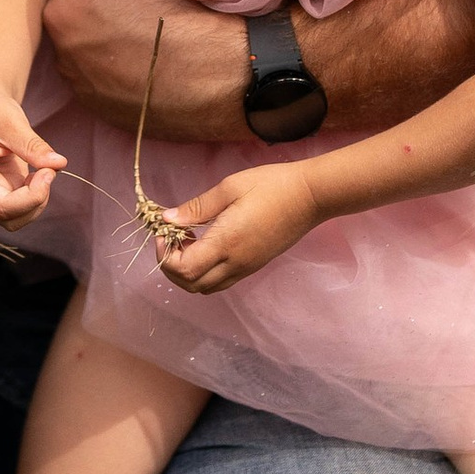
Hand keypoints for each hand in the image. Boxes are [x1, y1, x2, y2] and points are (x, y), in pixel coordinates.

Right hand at [0, 98, 66, 232]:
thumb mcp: (10, 120)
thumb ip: (31, 144)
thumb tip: (58, 163)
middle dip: (28, 200)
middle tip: (47, 172)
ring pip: (13, 220)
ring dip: (36, 204)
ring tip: (46, 172)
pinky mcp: (10, 193)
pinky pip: (26, 210)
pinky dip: (41, 197)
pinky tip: (43, 173)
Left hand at [41, 0, 258, 144]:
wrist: (223, 74)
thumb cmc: (178, 6)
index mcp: (60, 10)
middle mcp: (62, 55)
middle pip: (86, 11)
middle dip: (108, 3)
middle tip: (149, 1)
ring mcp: (85, 90)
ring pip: (98, 47)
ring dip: (115, 38)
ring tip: (156, 31)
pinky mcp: (110, 115)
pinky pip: (113, 80)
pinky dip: (128, 70)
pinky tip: (158, 62)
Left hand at [156, 161, 326, 293]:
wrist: (310, 196)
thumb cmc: (271, 185)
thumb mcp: (229, 187)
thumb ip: (197, 207)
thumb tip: (167, 218)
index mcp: (227, 243)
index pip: (184, 269)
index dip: (165, 256)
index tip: (163, 232)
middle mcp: (236, 263)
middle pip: (192, 286)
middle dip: (172, 267)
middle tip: (171, 238)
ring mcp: (247, 268)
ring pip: (206, 288)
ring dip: (188, 272)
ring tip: (188, 242)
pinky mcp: (254, 266)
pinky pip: (222, 281)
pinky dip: (205, 272)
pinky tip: (206, 245)